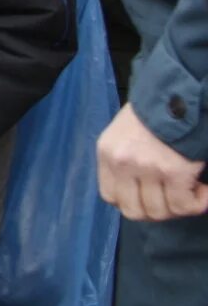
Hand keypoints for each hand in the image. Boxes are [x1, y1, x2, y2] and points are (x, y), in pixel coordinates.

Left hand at [98, 104, 207, 220]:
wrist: (178, 93)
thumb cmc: (155, 112)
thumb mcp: (125, 133)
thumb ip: (125, 160)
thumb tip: (139, 193)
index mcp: (107, 153)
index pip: (110, 197)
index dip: (132, 202)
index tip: (150, 196)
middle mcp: (122, 162)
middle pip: (134, 211)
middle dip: (157, 210)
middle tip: (173, 197)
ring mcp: (148, 168)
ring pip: (160, 212)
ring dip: (179, 207)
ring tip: (190, 190)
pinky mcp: (174, 171)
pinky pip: (184, 205)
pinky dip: (198, 204)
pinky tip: (204, 191)